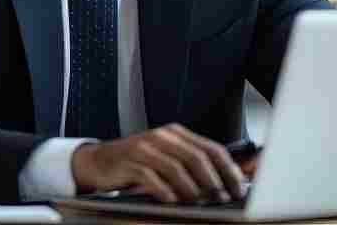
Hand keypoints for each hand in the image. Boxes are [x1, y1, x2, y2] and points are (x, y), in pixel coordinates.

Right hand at [71, 123, 246, 203]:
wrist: (98, 161)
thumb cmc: (136, 163)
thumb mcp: (165, 157)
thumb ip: (190, 165)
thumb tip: (223, 183)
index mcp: (175, 134)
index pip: (210, 147)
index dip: (227, 168)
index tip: (238, 187)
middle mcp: (161, 137)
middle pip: (196, 157)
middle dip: (213, 180)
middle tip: (222, 198)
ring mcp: (144, 148)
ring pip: (176, 167)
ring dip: (191, 188)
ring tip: (199, 203)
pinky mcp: (129, 162)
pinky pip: (151, 177)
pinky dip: (164, 191)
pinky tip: (172, 201)